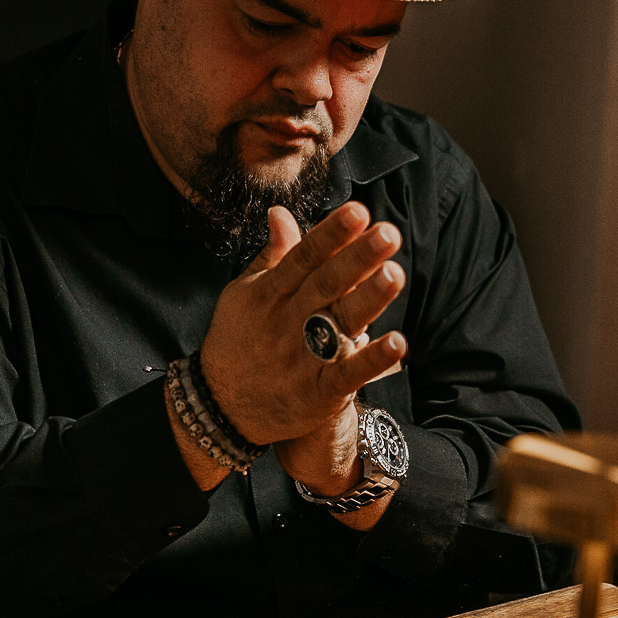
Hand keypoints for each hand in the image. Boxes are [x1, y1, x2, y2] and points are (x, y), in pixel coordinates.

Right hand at [199, 201, 407, 447]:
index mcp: (271, 293)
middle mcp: (289, 321)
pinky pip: (346, 375)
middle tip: (388, 234)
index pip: (304, 257)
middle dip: (357, 259)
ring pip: (339, 324)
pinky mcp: (318, 392)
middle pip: (326, 284)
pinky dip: (371, 361)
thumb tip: (281, 212)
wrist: (220, 407)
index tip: (358, 211)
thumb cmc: (237, 340)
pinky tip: (396, 343)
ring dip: (368, 300)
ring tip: (394, 274)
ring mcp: (303, 357)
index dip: (330, 234)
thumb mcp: (245, 293)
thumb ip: (272, 255)